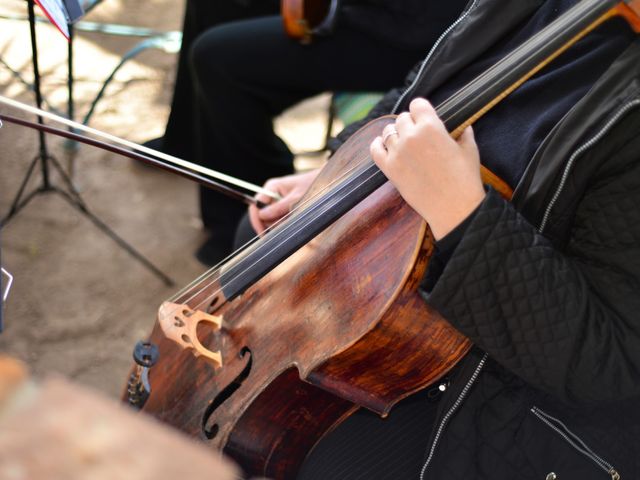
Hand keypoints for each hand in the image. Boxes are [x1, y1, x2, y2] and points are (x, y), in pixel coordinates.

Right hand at [249, 169, 320, 234]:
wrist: (326, 182)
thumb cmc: (311, 185)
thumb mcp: (296, 197)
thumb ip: (279, 207)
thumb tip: (261, 216)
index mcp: (271, 187)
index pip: (255, 205)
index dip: (257, 221)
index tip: (262, 234)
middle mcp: (271, 194)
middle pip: (262, 215)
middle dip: (273, 223)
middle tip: (288, 223)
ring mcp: (277, 202)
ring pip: (272, 220)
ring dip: (282, 223)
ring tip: (296, 216)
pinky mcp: (283, 208)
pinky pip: (280, 220)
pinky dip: (286, 222)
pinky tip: (295, 218)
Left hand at [370, 98, 484, 239]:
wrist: (454, 208)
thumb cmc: (465, 180)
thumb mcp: (469, 151)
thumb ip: (464, 135)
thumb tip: (465, 128)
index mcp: (431, 126)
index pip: (417, 104)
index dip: (421, 110)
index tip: (424, 117)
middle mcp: (411, 136)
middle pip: (402, 118)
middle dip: (410, 124)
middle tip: (417, 135)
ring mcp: (397, 153)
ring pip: (388, 132)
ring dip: (395, 134)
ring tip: (404, 143)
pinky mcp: (389, 169)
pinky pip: (375, 150)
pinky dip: (378, 145)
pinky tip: (385, 147)